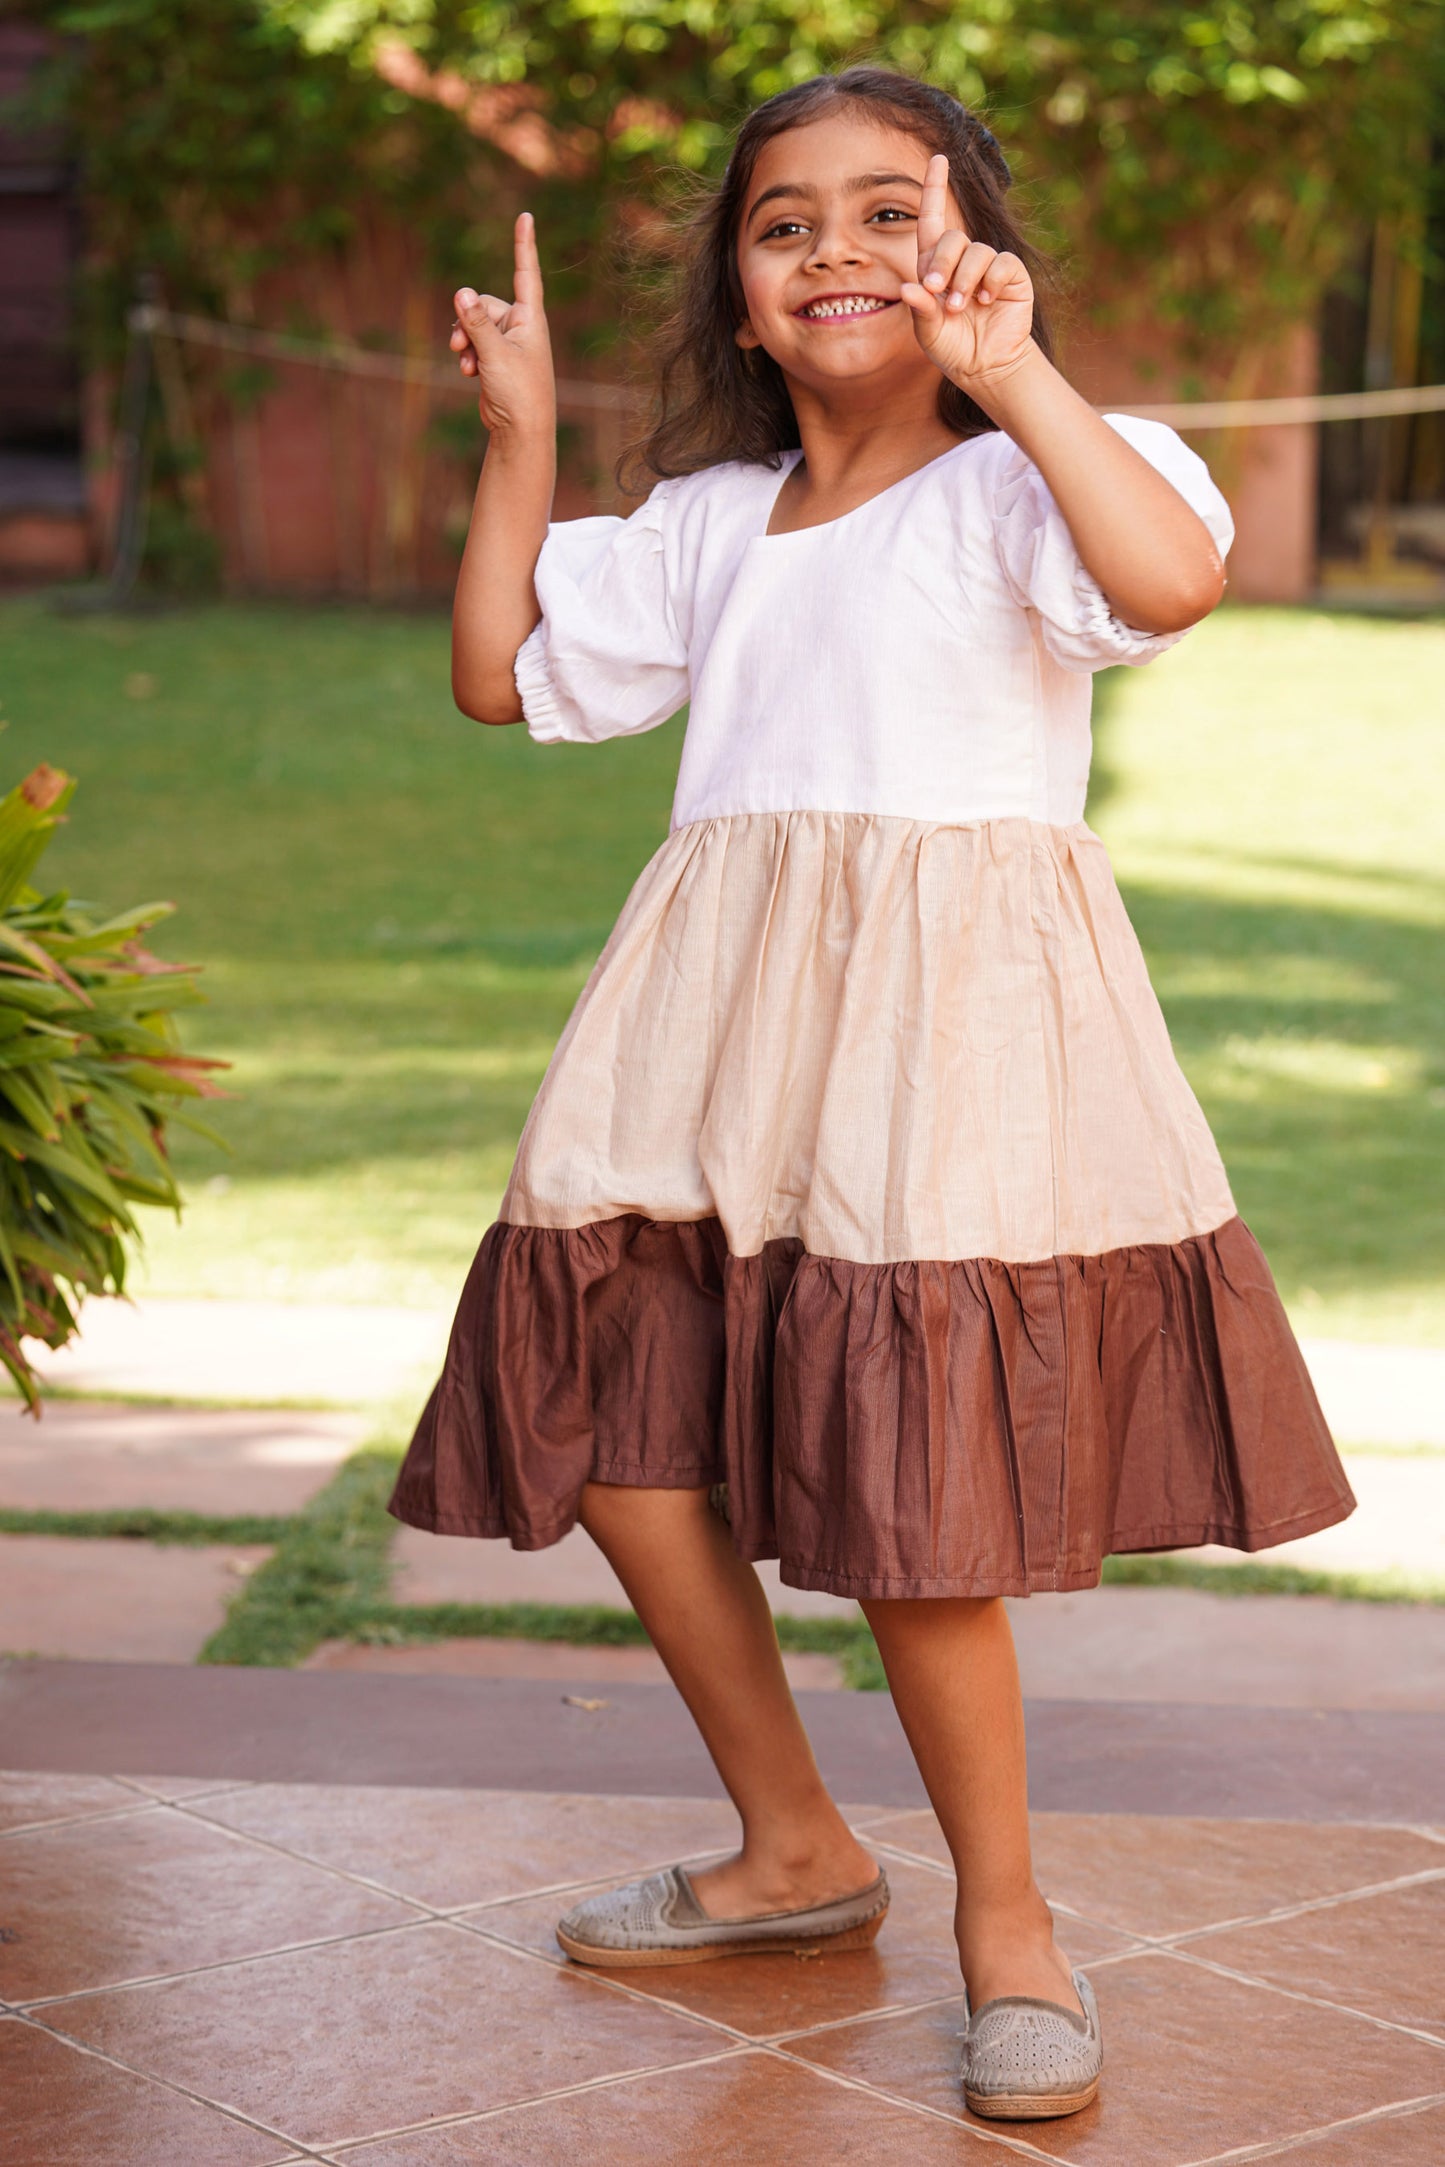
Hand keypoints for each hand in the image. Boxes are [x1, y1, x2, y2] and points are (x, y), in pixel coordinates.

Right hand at [449, 212, 555, 437]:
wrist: (521, 431)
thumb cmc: (519, 393)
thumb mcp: (494, 354)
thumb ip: (476, 322)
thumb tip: (461, 290)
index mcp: (531, 319)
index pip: (526, 273)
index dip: (524, 245)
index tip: (526, 216)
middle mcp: (521, 326)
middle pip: (484, 303)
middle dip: (467, 320)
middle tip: (460, 343)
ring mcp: (508, 343)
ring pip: (474, 323)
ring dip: (464, 339)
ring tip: (465, 362)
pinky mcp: (495, 359)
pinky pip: (473, 342)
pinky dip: (467, 353)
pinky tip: (468, 371)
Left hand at [900, 155, 1034, 392]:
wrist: (986, 367)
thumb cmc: (953, 348)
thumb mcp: (929, 332)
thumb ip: (920, 310)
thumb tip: (908, 289)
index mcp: (935, 267)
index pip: (932, 220)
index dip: (935, 188)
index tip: (938, 158)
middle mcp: (962, 260)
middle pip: (952, 237)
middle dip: (942, 263)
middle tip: (938, 291)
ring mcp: (988, 266)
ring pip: (976, 251)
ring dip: (966, 279)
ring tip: (962, 306)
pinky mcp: (1012, 275)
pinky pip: (1002, 263)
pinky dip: (992, 280)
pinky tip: (988, 300)